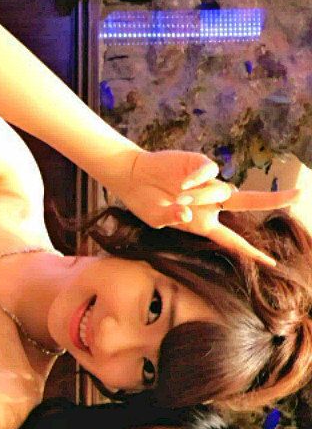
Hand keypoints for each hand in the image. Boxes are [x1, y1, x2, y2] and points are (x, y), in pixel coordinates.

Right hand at [106, 148, 299, 266]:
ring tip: (176, 193)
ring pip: (222, 190)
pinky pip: (210, 171)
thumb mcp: (157, 219)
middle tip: (298, 194)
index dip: (251, 252)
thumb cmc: (145, 203)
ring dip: (201, 195)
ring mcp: (208, 183)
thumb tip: (187, 210)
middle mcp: (211, 203)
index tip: (272, 263)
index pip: (232, 240)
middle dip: (272, 200)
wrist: (133, 176)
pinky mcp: (201, 164)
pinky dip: (199, 178)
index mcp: (204, 224)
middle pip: (248, 202)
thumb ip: (172, 218)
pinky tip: (183, 182)